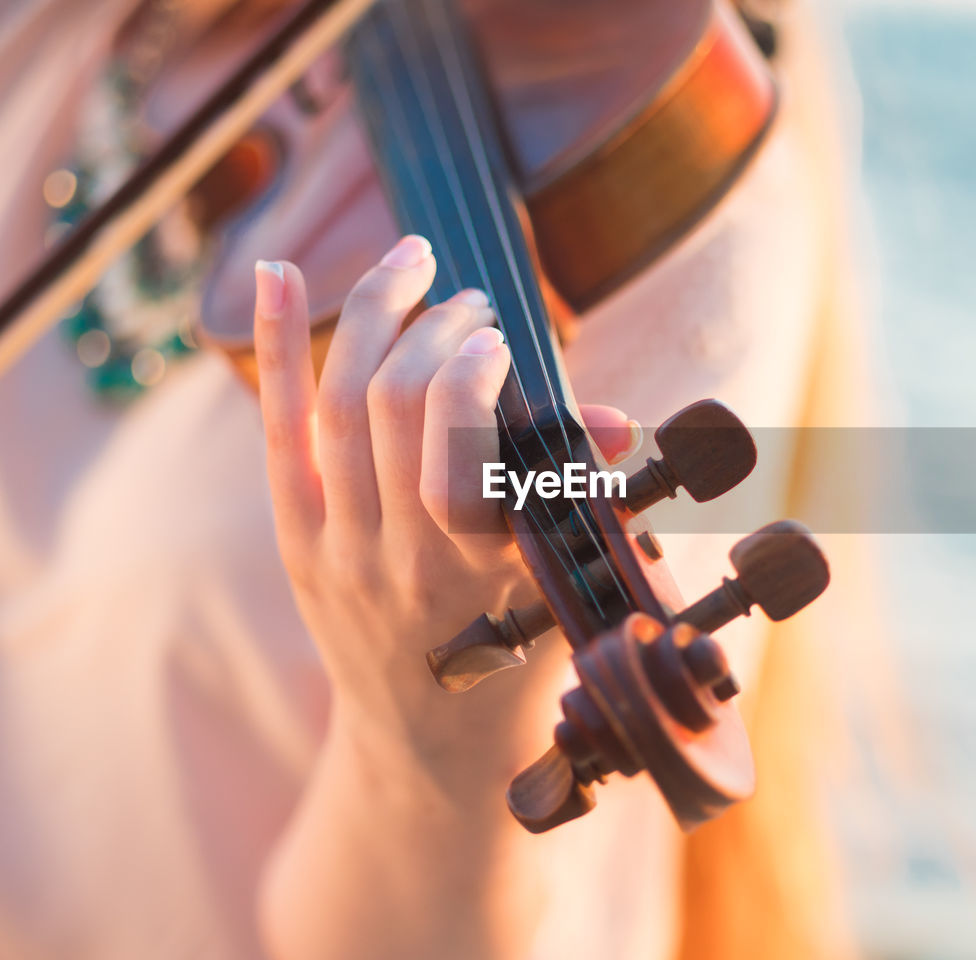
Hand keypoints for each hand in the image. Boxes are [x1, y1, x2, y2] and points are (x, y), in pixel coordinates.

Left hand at [252, 234, 636, 758]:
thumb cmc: (517, 663)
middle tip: (469, 304)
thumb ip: (580, 498)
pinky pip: (281, 431)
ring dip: (373, 315)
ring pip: (338, 403)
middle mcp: (398, 557)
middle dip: (433, 328)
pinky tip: (280, 272)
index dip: (471, 369)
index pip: (455, 443)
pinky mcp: (299, 542)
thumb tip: (608, 421)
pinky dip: (280, 346)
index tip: (499, 336)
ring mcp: (337, 550)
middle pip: (393, 403)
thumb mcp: (563, 586)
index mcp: (475, 570)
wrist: (429, 749)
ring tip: (411, 266)